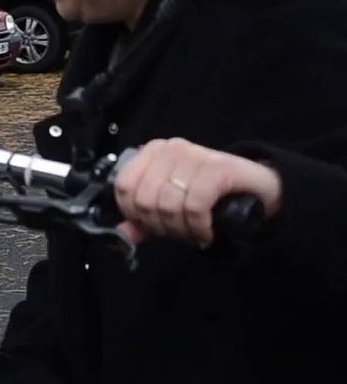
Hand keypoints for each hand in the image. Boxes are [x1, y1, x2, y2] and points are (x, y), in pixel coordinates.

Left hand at [113, 138, 282, 246]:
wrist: (260, 187)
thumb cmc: (212, 195)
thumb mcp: (173, 204)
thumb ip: (145, 218)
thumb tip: (123, 234)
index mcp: (153, 152)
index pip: (124, 186)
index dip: (135, 215)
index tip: (153, 228)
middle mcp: (171, 149)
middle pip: (145, 200)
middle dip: (161, 227)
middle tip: (179, 234)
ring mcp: (195, 155)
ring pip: (169, 205)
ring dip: (181, 230)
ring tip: (193, 234)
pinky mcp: (218, 169)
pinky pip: (195, 205)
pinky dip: (198, 227)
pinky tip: (205, 233)